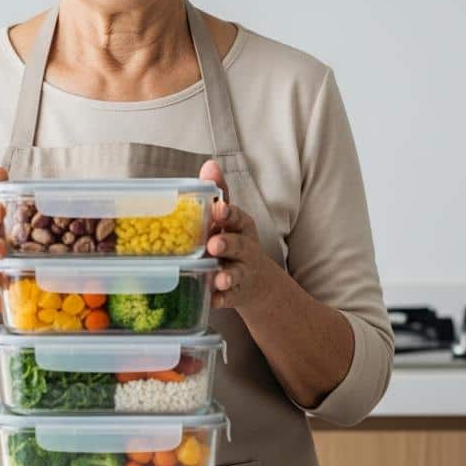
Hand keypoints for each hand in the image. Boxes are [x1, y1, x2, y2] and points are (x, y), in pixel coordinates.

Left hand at [199, 159, 273, 311]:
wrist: (255, 280)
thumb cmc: (234, 239)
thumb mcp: (229, 216)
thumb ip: (219, 192)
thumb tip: (209, 165)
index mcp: (240, 226)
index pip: (236, 216)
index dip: (227, 213)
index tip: (218, 209)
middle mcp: (244, 248)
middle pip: (238, 245)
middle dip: (227, 244)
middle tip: (214, 244)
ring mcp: (241, 271)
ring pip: (235, 272)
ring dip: (227, 274)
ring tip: (218, 277)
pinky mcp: (235, 293)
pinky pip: (228, 297)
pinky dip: (220, 299)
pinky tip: (212, 300)